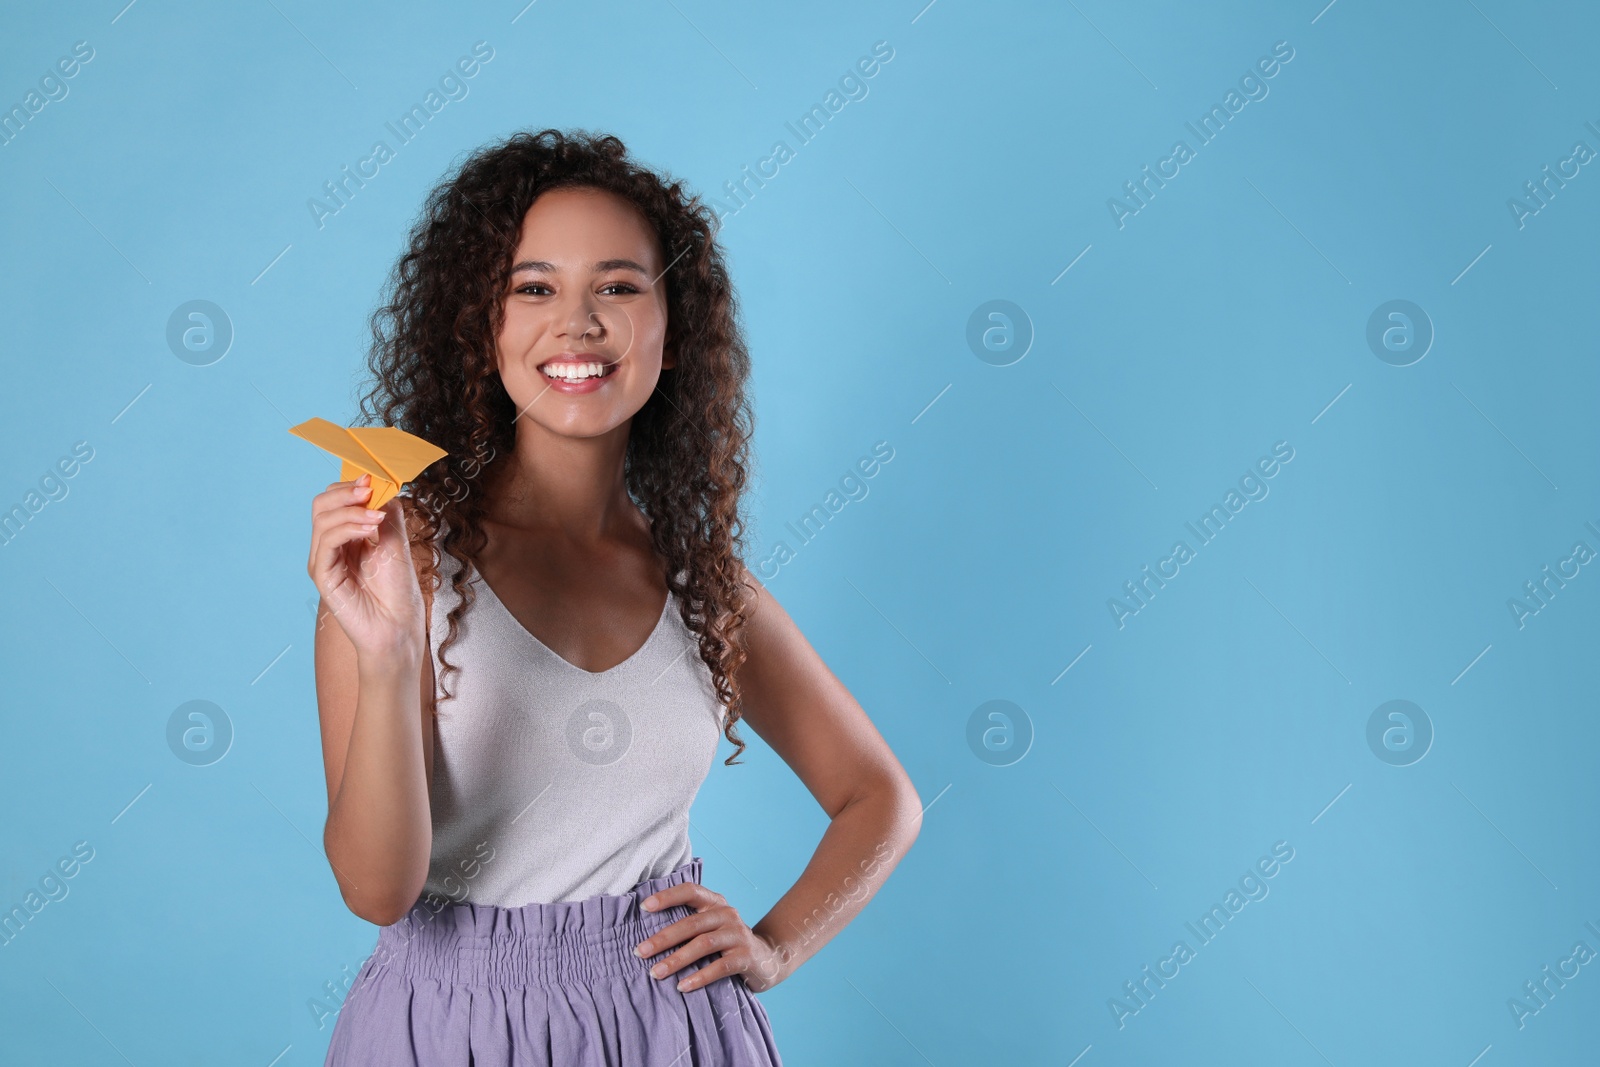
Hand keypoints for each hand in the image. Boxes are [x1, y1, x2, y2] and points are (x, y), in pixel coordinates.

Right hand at [306, 474, 425, 661]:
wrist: (399, 627)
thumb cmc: (398, 591)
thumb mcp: (396, 542)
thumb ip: (387, 513)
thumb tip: (381, 485)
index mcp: (346, 537)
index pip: (334, 500)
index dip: (351, 487)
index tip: (373, 481)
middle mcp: (330, 547)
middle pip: (321, 504)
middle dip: (346, 493)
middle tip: (370, 492)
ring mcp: (324, 561)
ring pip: (322, 519)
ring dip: (351, 510)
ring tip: (376, 518)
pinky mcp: (322, 576)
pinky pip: (327, 542)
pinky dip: (348, 528)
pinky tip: (370, 529)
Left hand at [634, 883, 786, 993]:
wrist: (769, 959)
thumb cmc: (728, 943)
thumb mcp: (711, 927)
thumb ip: (690, 924)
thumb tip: (648, 936)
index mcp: (715, 903)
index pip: (690, 891)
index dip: (667, 896)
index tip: (644, 907)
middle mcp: (727, 914)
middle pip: (692, 923)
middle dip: (663, 938)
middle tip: (640, 952)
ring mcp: (738, 935)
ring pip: (703, 944)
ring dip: (676, 959)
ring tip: (656, 973)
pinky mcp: (746, 957)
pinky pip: (720, 967)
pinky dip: (699, 977)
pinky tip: (682, 986)